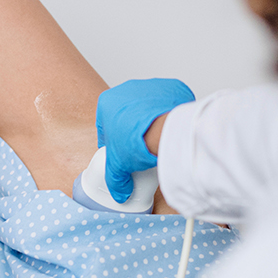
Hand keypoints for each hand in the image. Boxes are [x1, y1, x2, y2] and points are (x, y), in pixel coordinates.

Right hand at [95, 78, 194, 201]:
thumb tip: (119, 191)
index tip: (121, 152)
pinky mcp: (171, 88)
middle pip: (127, 114)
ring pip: (148, 107)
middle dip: (132, 130)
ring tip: (157, 140)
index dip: (113, 142)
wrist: (165, 131)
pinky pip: (168, 102)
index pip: (106, 125)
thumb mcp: (118, 166)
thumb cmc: (137, 140)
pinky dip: (169, 114)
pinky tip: (169, 130)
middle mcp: (127, 89)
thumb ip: (115, 179)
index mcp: (107, 101)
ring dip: (150, 121)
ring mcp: (150, 86)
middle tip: (140, 148)